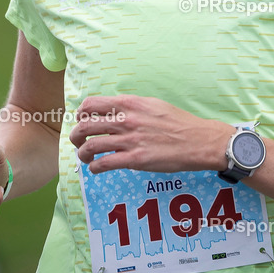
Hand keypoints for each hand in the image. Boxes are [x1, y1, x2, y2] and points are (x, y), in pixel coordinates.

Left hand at [70, 94, 232, 173]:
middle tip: (76, 141)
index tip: (82, 121)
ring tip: (85, 157)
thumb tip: (114, 111)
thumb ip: (132, 107)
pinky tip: (97, 168)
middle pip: (85, 126)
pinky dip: (94, 168)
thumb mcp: (153, 104)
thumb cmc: (178, 122)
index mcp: (130, 104)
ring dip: (82, 153)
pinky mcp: (135, 159)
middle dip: (75, 135)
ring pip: (90, 146)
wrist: (199, 140)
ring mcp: (130, 140)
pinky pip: (104, 164)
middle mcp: (126, 120)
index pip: (91, 104)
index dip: (81, 114)